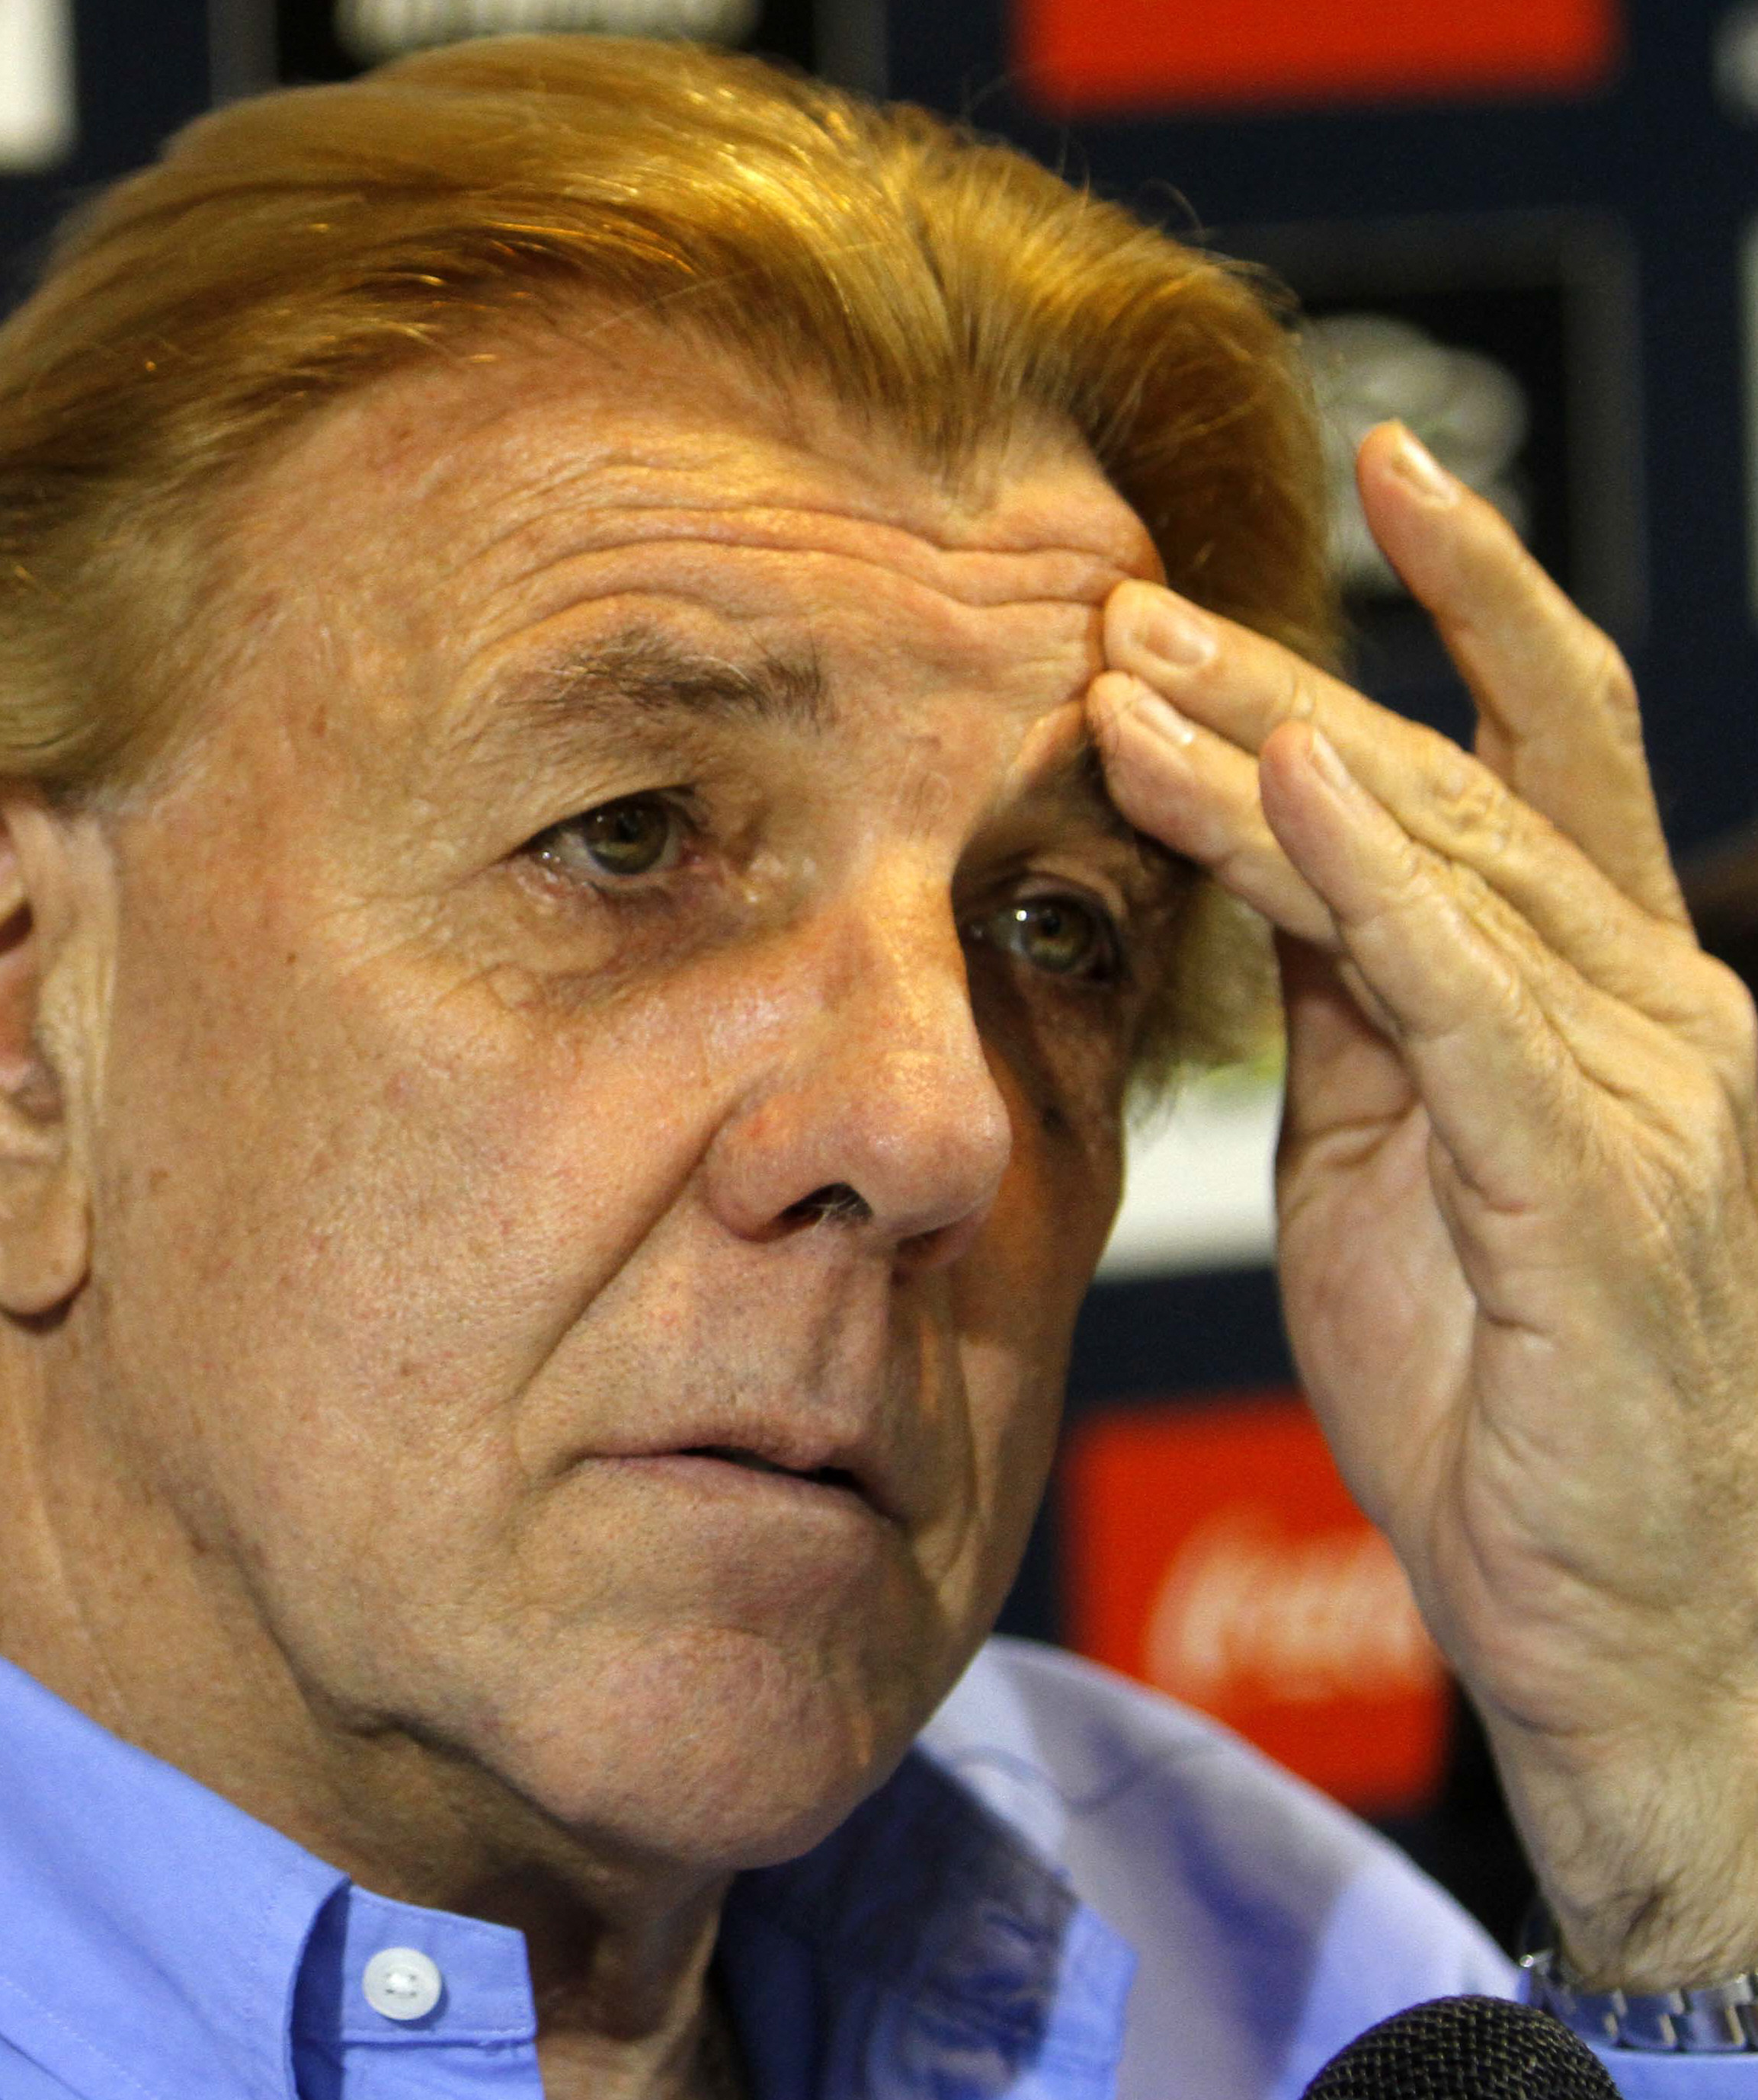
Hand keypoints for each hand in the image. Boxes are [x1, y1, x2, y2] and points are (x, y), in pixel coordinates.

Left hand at [1088, 420, 1757, 1989]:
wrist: (1611, 1615)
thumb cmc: (1499, 1399)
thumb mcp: (1387, 1163)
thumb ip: (1354, 1012)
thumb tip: (1272, 868)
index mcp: (1606, 1000)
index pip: (1537, 753)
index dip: (1460, 603)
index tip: (1366, 476)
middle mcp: (1657, 1014)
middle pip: (1462, 785)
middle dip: (1285, 681)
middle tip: (1125, 607)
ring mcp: (1646, 1093)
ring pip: (1450, 871)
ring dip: (1276, 762)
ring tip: (1131, 680)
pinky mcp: (1597, 1192)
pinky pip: (1476, 1008)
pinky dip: (1383, 890)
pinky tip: (1293, 789)